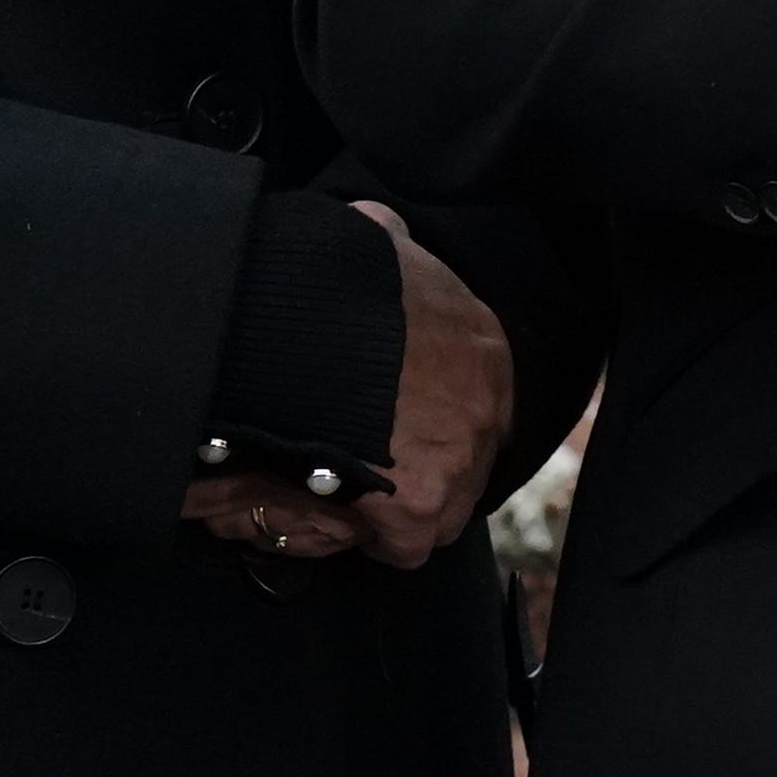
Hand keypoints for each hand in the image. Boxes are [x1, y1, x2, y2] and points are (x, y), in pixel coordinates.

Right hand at [185, 209, 514, 571]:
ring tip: (334, 486)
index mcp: (484, 348)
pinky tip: (320, 505)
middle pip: (462, 463)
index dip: (431, 418)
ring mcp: (455, 465)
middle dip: (416, 469)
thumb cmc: (328, 280)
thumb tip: (382, 229)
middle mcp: (484, 410)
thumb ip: (391, 245)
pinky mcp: (413, 513)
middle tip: (361, 462)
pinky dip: (360, 535)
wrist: (292, 324)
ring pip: (436, 511)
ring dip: (391, 507)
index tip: (395, 422)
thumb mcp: (376, 241)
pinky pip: (396, 547)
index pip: (477, 403)